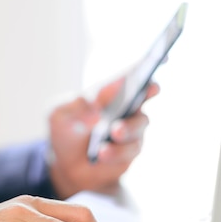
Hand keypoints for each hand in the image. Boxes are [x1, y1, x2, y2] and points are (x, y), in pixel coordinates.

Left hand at [48, 76, 158, 198]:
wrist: (64, 164)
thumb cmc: (64, 131)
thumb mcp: (59, 116)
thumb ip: (76, 109)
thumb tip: (97, 113)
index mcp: (109, 91)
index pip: (129, 75)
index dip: (146, 65)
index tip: (161, 57)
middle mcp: (126, 107)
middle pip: (144, 96)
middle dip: (146, 93)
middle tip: (149, 88)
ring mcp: (130, 130)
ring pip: (138, 126)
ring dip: (126, 129)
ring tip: (114, 132)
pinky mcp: (129, 153)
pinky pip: (129, 151)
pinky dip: (115, 152)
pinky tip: (102, 153)